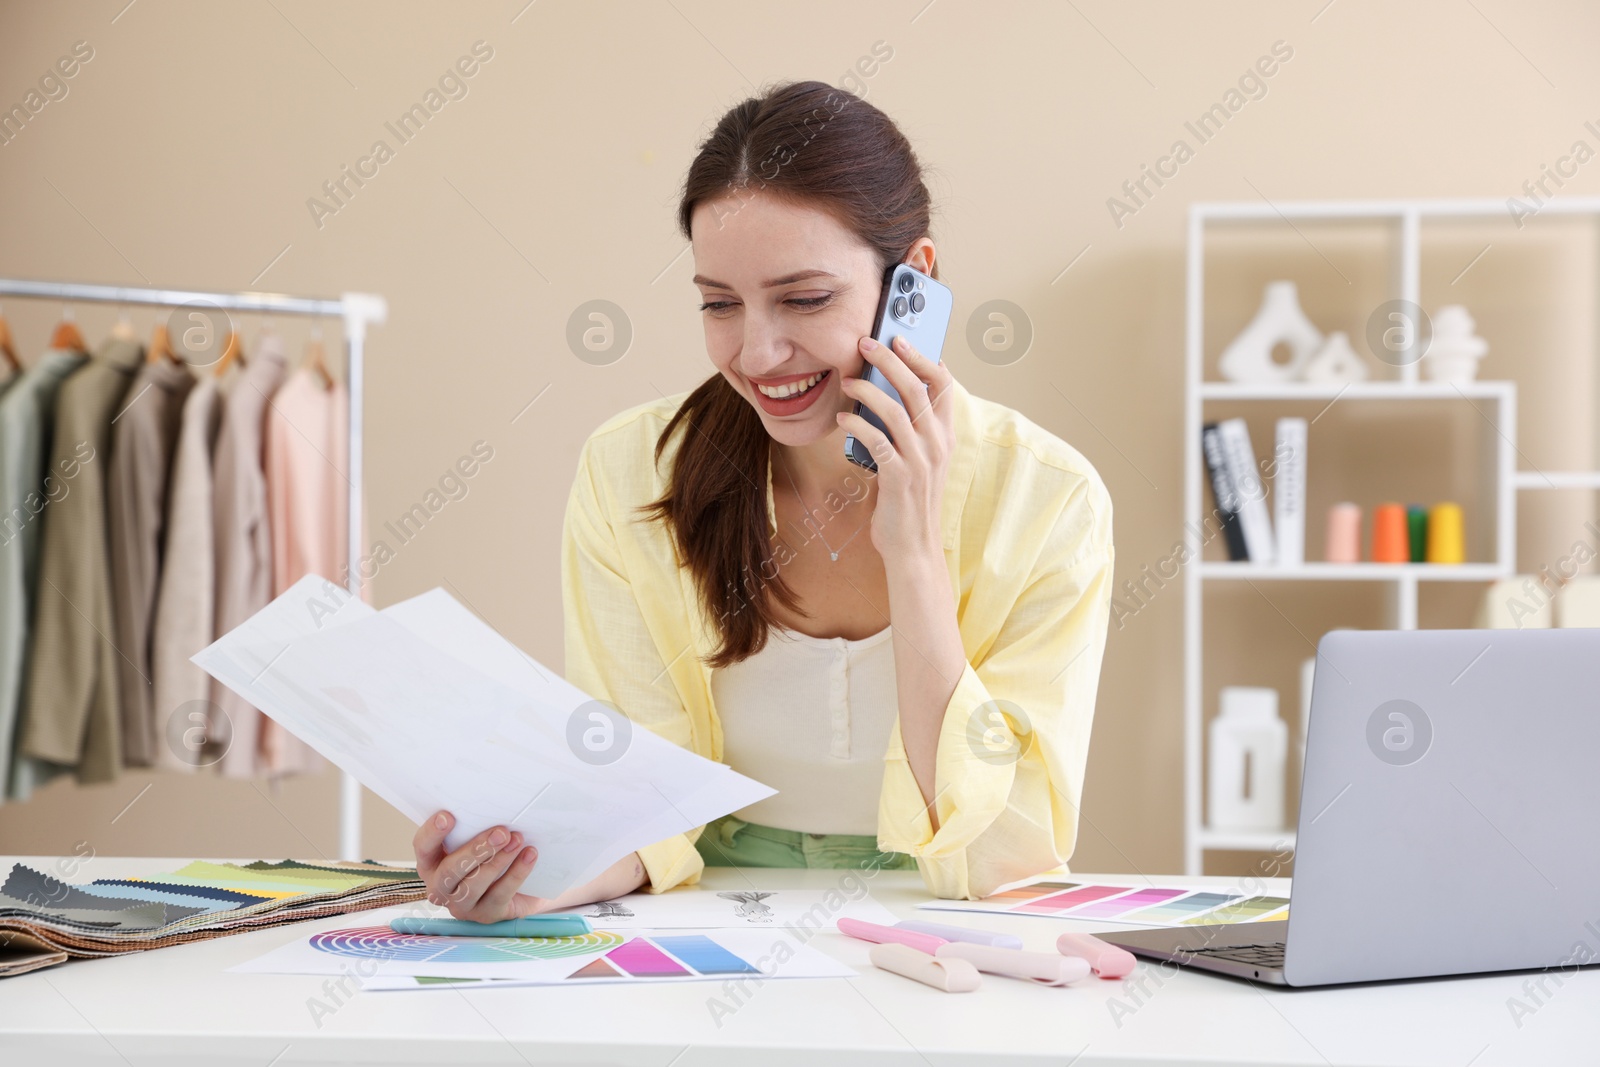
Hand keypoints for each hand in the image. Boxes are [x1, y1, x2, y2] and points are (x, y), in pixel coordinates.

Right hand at [413, 811, 650, 921]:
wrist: (528, 875)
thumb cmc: (497, 845)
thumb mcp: (484, 828)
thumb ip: (478, 814)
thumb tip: (493, 775)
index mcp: (432, 861)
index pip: (422, 848)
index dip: (432, 833)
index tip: (449, 814)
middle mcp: (441, 886)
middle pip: (449, 872)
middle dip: (474, 850)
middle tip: (500, 830)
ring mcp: (463, 906)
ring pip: (474, 886)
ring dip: (498, 861)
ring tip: (518, 839)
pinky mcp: (487, 916)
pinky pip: (499, 898)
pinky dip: (516, 875)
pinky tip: (531, 855)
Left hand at [836, 334, 956, 560]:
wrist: (912, 547)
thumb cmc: (909, 501)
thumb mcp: (919, 461)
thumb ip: (911, 431)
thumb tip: (887, 394)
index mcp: (945, 436)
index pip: (944, 385)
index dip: (924, 358)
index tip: (902, 339)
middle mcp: (937, 444)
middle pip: (918, 388)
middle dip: (891, 359)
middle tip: (866, 343)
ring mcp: (920, 460)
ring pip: (896, 409)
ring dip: (867, 389)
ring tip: (846, 380)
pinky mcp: (899, 476)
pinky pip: (876, 439)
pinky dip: (857, 423)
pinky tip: (842, 417)